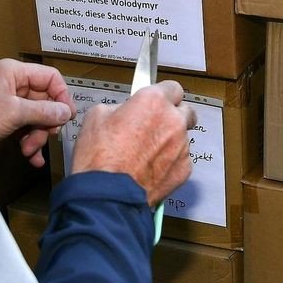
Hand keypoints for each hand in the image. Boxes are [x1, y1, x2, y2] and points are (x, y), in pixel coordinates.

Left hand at [0, 59, 74, 163]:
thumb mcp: (15, 113)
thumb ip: (44, 111)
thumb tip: (66, 113)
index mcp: (15, 73)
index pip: (50, 77)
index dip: (62, 95)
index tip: (67, 115)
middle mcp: (15, 84)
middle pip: (47, 100)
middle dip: (47, 122)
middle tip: (48, 135)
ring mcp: (12, 102)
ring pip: (39, 117)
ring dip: (38, 135)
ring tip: (30, 150)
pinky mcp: (8, 119)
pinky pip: (28, 128)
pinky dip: (32, 142)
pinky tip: (33, 157)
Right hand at [70, 81, 195, 206]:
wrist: (106, 195)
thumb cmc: (99, 157)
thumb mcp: (96, 116)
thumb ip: (120, 107)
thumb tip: (126, 111)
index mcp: (153, 101)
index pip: (172, 87)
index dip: (163, 94)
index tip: (157, 101)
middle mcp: (173, 121)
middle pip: (185, 110)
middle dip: (173, 116)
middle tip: (154, 125)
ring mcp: (182, 146)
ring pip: (182, 137)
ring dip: (169, 141)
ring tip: (146, 153)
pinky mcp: (184, 169)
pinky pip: (181, 159)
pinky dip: (169, 162)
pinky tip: (150, 168)